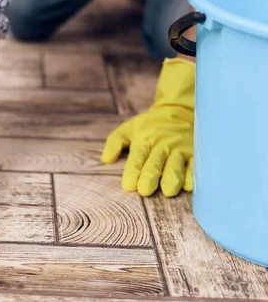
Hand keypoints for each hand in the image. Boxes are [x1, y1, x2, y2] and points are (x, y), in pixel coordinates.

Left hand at [101, 58, 194, 196]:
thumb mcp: (129, 128)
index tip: (128, 186)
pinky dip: (192, 176)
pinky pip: (195, 166)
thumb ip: (114, 142)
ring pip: (176, 166)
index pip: (137, 158)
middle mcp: (163, 145)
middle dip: (150, 177)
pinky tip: (188, 185)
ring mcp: (180, 149)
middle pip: (155, 163)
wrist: (179, 110)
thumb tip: (105, 159)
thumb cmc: (150, 125)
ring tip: (168, 191)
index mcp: (145, 140)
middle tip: (144, 191)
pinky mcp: (196, 152)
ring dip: (172, 179)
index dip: (132, 172)